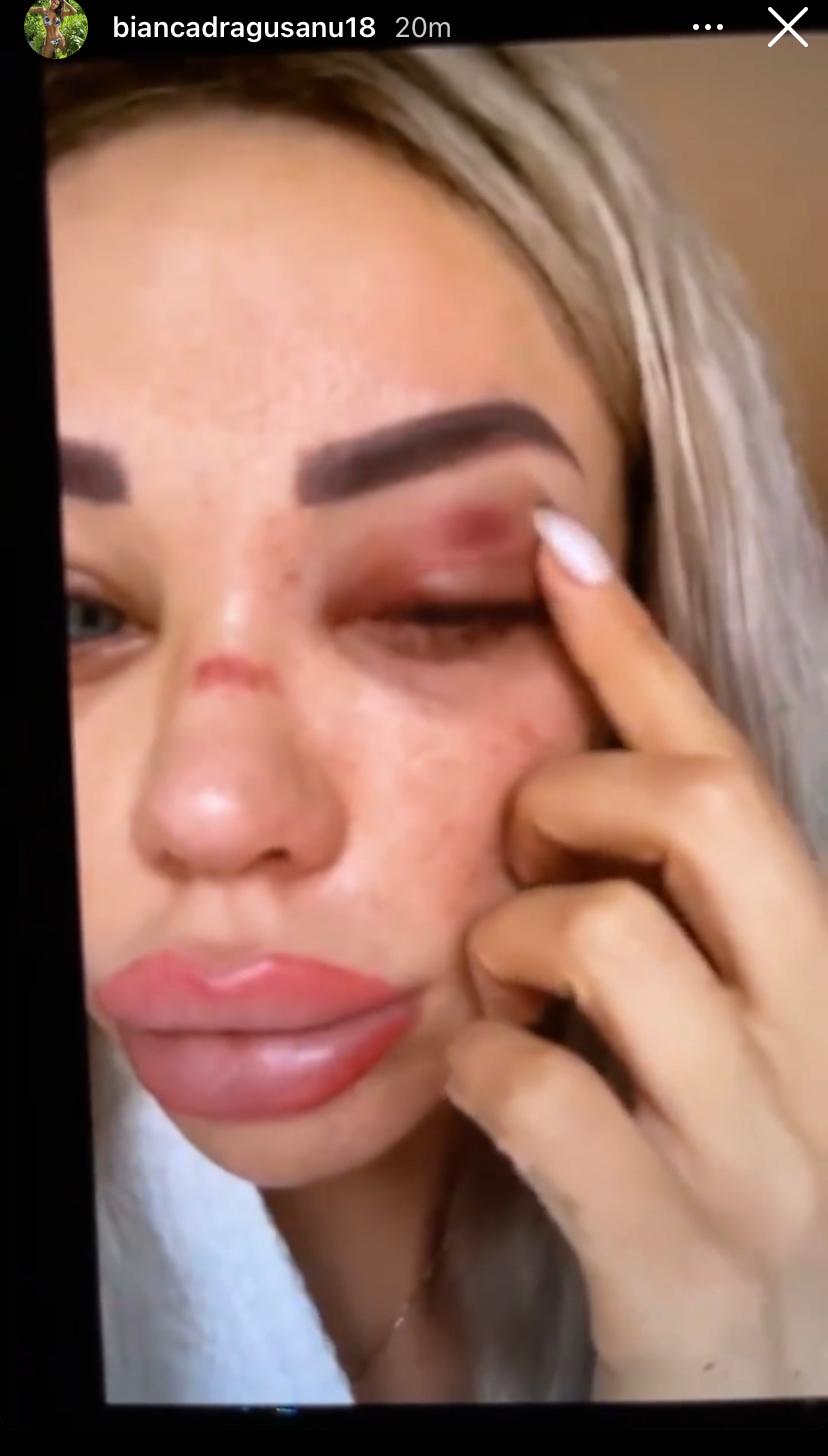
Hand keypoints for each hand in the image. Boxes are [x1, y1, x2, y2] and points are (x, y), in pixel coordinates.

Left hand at [446, 510, 827, 1400]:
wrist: (787, 1404)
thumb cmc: (749, 1195)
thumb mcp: (751, 1045)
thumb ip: (695, 931)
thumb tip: (582, 800)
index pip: (733, 769)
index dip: (641, 648)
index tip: (561, 547)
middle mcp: (823, 1041)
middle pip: (696, 811)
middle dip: (574, 792)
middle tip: (534, 854)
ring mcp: (761, 1152)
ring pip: (600, 934)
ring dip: (507, 945)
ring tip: (508, 1000)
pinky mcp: (679, 1258)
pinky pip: (535, 1091)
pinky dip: (477, 1070)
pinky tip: (488, 1095)